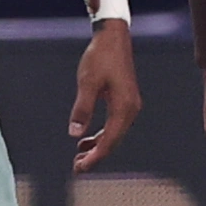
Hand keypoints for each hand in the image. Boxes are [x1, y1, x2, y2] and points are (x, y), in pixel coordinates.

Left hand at [69, 20, 141, 172]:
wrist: (113, 36)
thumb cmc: (100, 56)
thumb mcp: (88, 82)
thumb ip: (82, 109)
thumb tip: (75, 134)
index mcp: (123, 107)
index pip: (109, 141)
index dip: (95, 158)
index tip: (79, 168)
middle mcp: (130, 109)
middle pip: (113, 141)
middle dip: (96, 156)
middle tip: (76, 168)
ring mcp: (129, 105)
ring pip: (114, 134)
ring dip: (97, 147)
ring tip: (79, 156)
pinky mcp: (124, 99)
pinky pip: (114, 125)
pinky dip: (101, 135)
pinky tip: (86, 139)